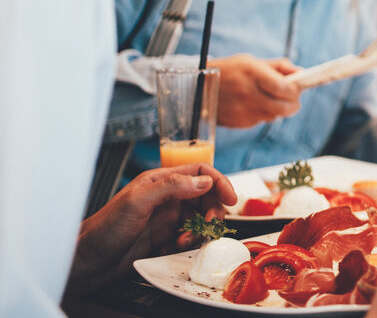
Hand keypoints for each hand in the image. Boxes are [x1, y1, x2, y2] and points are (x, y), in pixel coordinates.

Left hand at [69, 164, 236, 293]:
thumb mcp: (137, 201)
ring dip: (201, 229)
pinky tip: (176, 247)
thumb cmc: (103, 228)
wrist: (86, 262)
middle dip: (213, 209)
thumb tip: (204, 181)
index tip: (230, 198)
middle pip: (206, 196)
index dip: (218, 183)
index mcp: (160, 181)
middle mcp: (167, 197)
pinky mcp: (165, 238)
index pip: (200, 173)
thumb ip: (172, 187)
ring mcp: (166, 218)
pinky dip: (190, 243)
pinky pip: (190, 237)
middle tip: (209, 224)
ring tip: (187, 240)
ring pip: (200, 218)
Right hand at [211, 54, 301, 127]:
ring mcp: (242, 111)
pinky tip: (253, 104)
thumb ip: (278, 67)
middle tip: (292, 97)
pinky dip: (263, 113)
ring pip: (274, 116)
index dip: (295, 90)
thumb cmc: (229, 71)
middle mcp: (247, 93)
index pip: (283, 88)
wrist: (197, 89)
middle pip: (283, 108)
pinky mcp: (238, 123)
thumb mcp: (251, 62)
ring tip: (269, 97)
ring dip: (278, 109)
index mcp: (252, 73)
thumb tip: (301, 73)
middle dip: (293, 103)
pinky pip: (260, 120)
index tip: (297, 87)